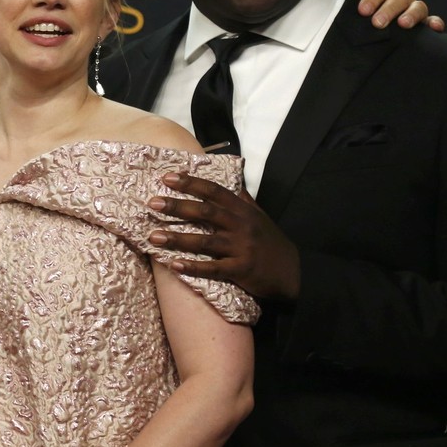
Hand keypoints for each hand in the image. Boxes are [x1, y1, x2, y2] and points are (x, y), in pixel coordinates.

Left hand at [148, 173, 299, 299]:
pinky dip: (193, 267)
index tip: (168, 178)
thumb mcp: (259, 216)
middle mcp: (242, 226)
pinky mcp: (241, 271)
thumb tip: (231, 174)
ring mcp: (242, 248)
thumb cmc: (270, 242)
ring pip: (205, 241)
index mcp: (244, 211)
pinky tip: (173, 265)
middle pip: (206, 213)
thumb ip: (241, 198)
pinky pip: (214, 268)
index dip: (192, 183)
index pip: (215, 192)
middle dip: (178, 206)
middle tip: (152, 203)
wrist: (294, 273)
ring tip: (152, 237)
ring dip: (177, 239)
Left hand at [350, 0, 443, 31]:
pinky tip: (434, 27)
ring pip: (417, 7)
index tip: (363, 10)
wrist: (362, 33)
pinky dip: (435, 22)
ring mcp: (412, 9)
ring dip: (411, 14)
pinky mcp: (423, 23)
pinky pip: (431, 21)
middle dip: (388, 10)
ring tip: (403, 24)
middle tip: (377, 23)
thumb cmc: (358, 13)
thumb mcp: (352, 0)